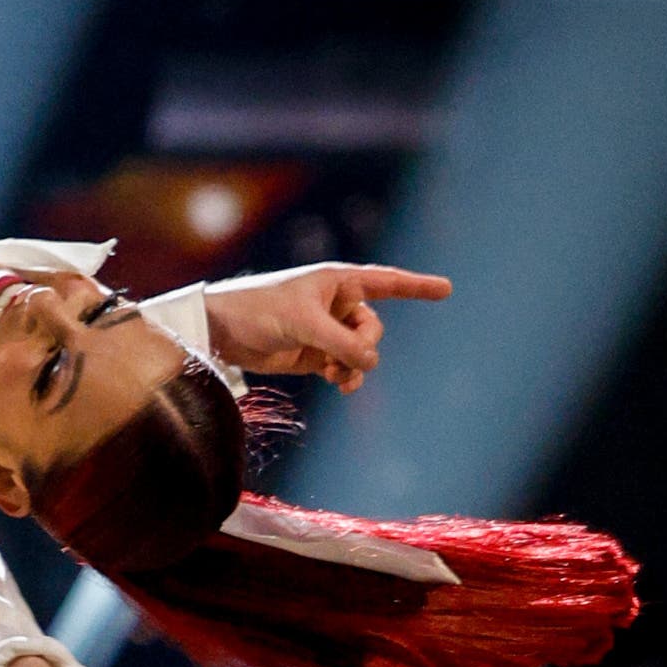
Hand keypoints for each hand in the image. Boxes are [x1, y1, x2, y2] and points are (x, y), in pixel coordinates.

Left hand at [201, 263, 450, 391]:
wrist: (219, 332)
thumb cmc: (257, 310)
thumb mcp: (303, 323)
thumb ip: (342, 343)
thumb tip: (370, 364)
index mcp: (336, 282)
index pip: (387, 282)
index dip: (417, 287)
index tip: (447, 289)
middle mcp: (336, 304)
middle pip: (373, 329)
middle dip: (364, 346)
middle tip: (343, 357)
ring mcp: (326, 330)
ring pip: (361, 351)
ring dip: (356, 366)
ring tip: (340, 378)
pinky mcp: (313, 354)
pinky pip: (345, 366)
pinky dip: (346, 376)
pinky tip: (339, 384)